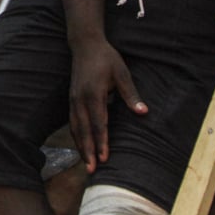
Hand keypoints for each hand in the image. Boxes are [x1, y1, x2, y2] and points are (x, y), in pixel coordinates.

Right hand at [68, 40, 147, 172]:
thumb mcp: (122, 73)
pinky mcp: (71, 99)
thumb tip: (143, 111)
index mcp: (94, 93)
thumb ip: (131, 94)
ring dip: (80, 146)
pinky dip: (76, 136)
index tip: (104, 158)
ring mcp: (73, 99)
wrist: (85, 44)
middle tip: (91, 170)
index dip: (101, 141)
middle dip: (88, 151)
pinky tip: (80, 146)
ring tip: (86, 164)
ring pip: (75, 128)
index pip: (98, 123)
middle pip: (83, 130)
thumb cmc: (106, 58)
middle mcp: (80, 99)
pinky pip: (72, 122)